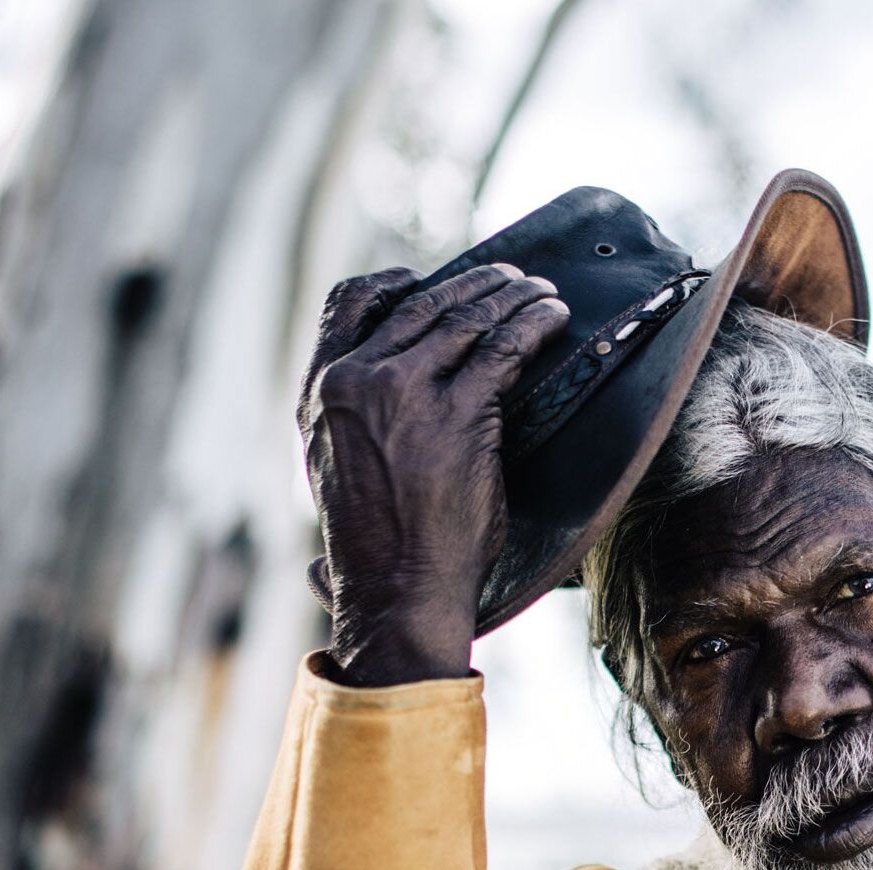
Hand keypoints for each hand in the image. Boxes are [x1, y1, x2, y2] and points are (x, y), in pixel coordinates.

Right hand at [297, 262, 568, 684]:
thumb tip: (375, 395)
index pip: (350, 302)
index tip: (430, 279)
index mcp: (319, 389)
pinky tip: (553, 319)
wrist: (396, 588)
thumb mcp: (333, 468)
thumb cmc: (376, 544)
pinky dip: (534, 325)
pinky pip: (504, 348)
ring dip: (511, 297)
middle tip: (510, 278)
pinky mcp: (456, 413)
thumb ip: (351, 419)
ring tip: (540, 294)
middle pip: (421, 303)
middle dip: (474, 285)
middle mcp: (355, 380)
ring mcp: (404, 392)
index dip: (397, 282)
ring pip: (465, 318)